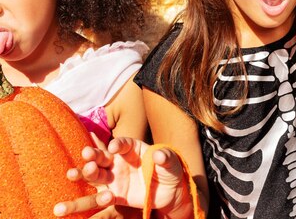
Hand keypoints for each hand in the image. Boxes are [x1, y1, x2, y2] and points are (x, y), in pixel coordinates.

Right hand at [54, 137, 190, 217]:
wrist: (170, 191)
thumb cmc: (170, 170)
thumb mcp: (172, 162)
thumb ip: (165, 157)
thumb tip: (158, 155)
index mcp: (132, 148)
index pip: (123, 143)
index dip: (118, 144)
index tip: (114, 147)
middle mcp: (119, 160)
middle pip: (103, 156)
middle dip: (94, 155)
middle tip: (87, 154)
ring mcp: (115, 177)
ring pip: (96, 174)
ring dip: (86, 173)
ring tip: (76, 173)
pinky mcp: (114, 195)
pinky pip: (101, 196)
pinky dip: (93, 198)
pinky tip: (86, 198)